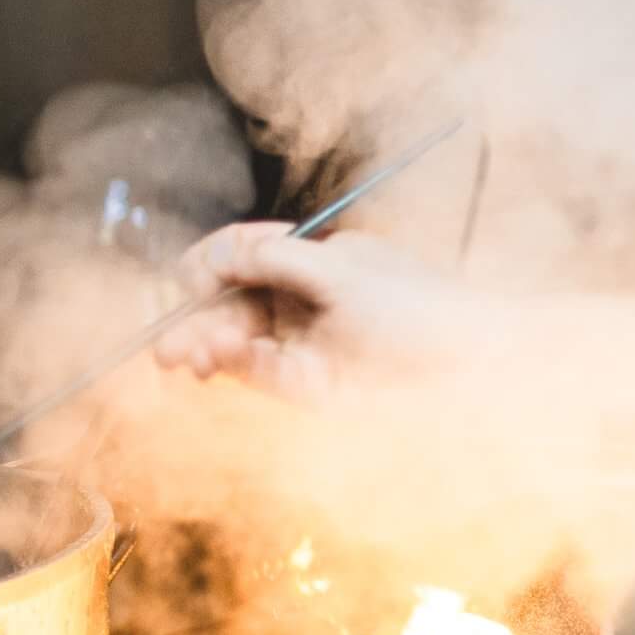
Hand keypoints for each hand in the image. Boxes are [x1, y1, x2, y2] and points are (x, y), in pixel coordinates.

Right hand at [156, 223, 485, 395]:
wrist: (468, 365)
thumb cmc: (419, 307)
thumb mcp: (343, 272)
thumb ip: (277, 260)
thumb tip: (220, 254)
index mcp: (314, 257)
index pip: (243, 252)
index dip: (209, 263)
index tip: (188, 278)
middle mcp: (301, 298)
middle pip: (228, 300)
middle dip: (193, 315)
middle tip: (166, 340)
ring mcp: (302, 341)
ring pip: (233, 338)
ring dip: (202, 343)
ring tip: (183, 355)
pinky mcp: (307, 382)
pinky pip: (255, 369)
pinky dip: (231, 364)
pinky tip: (215, 361)